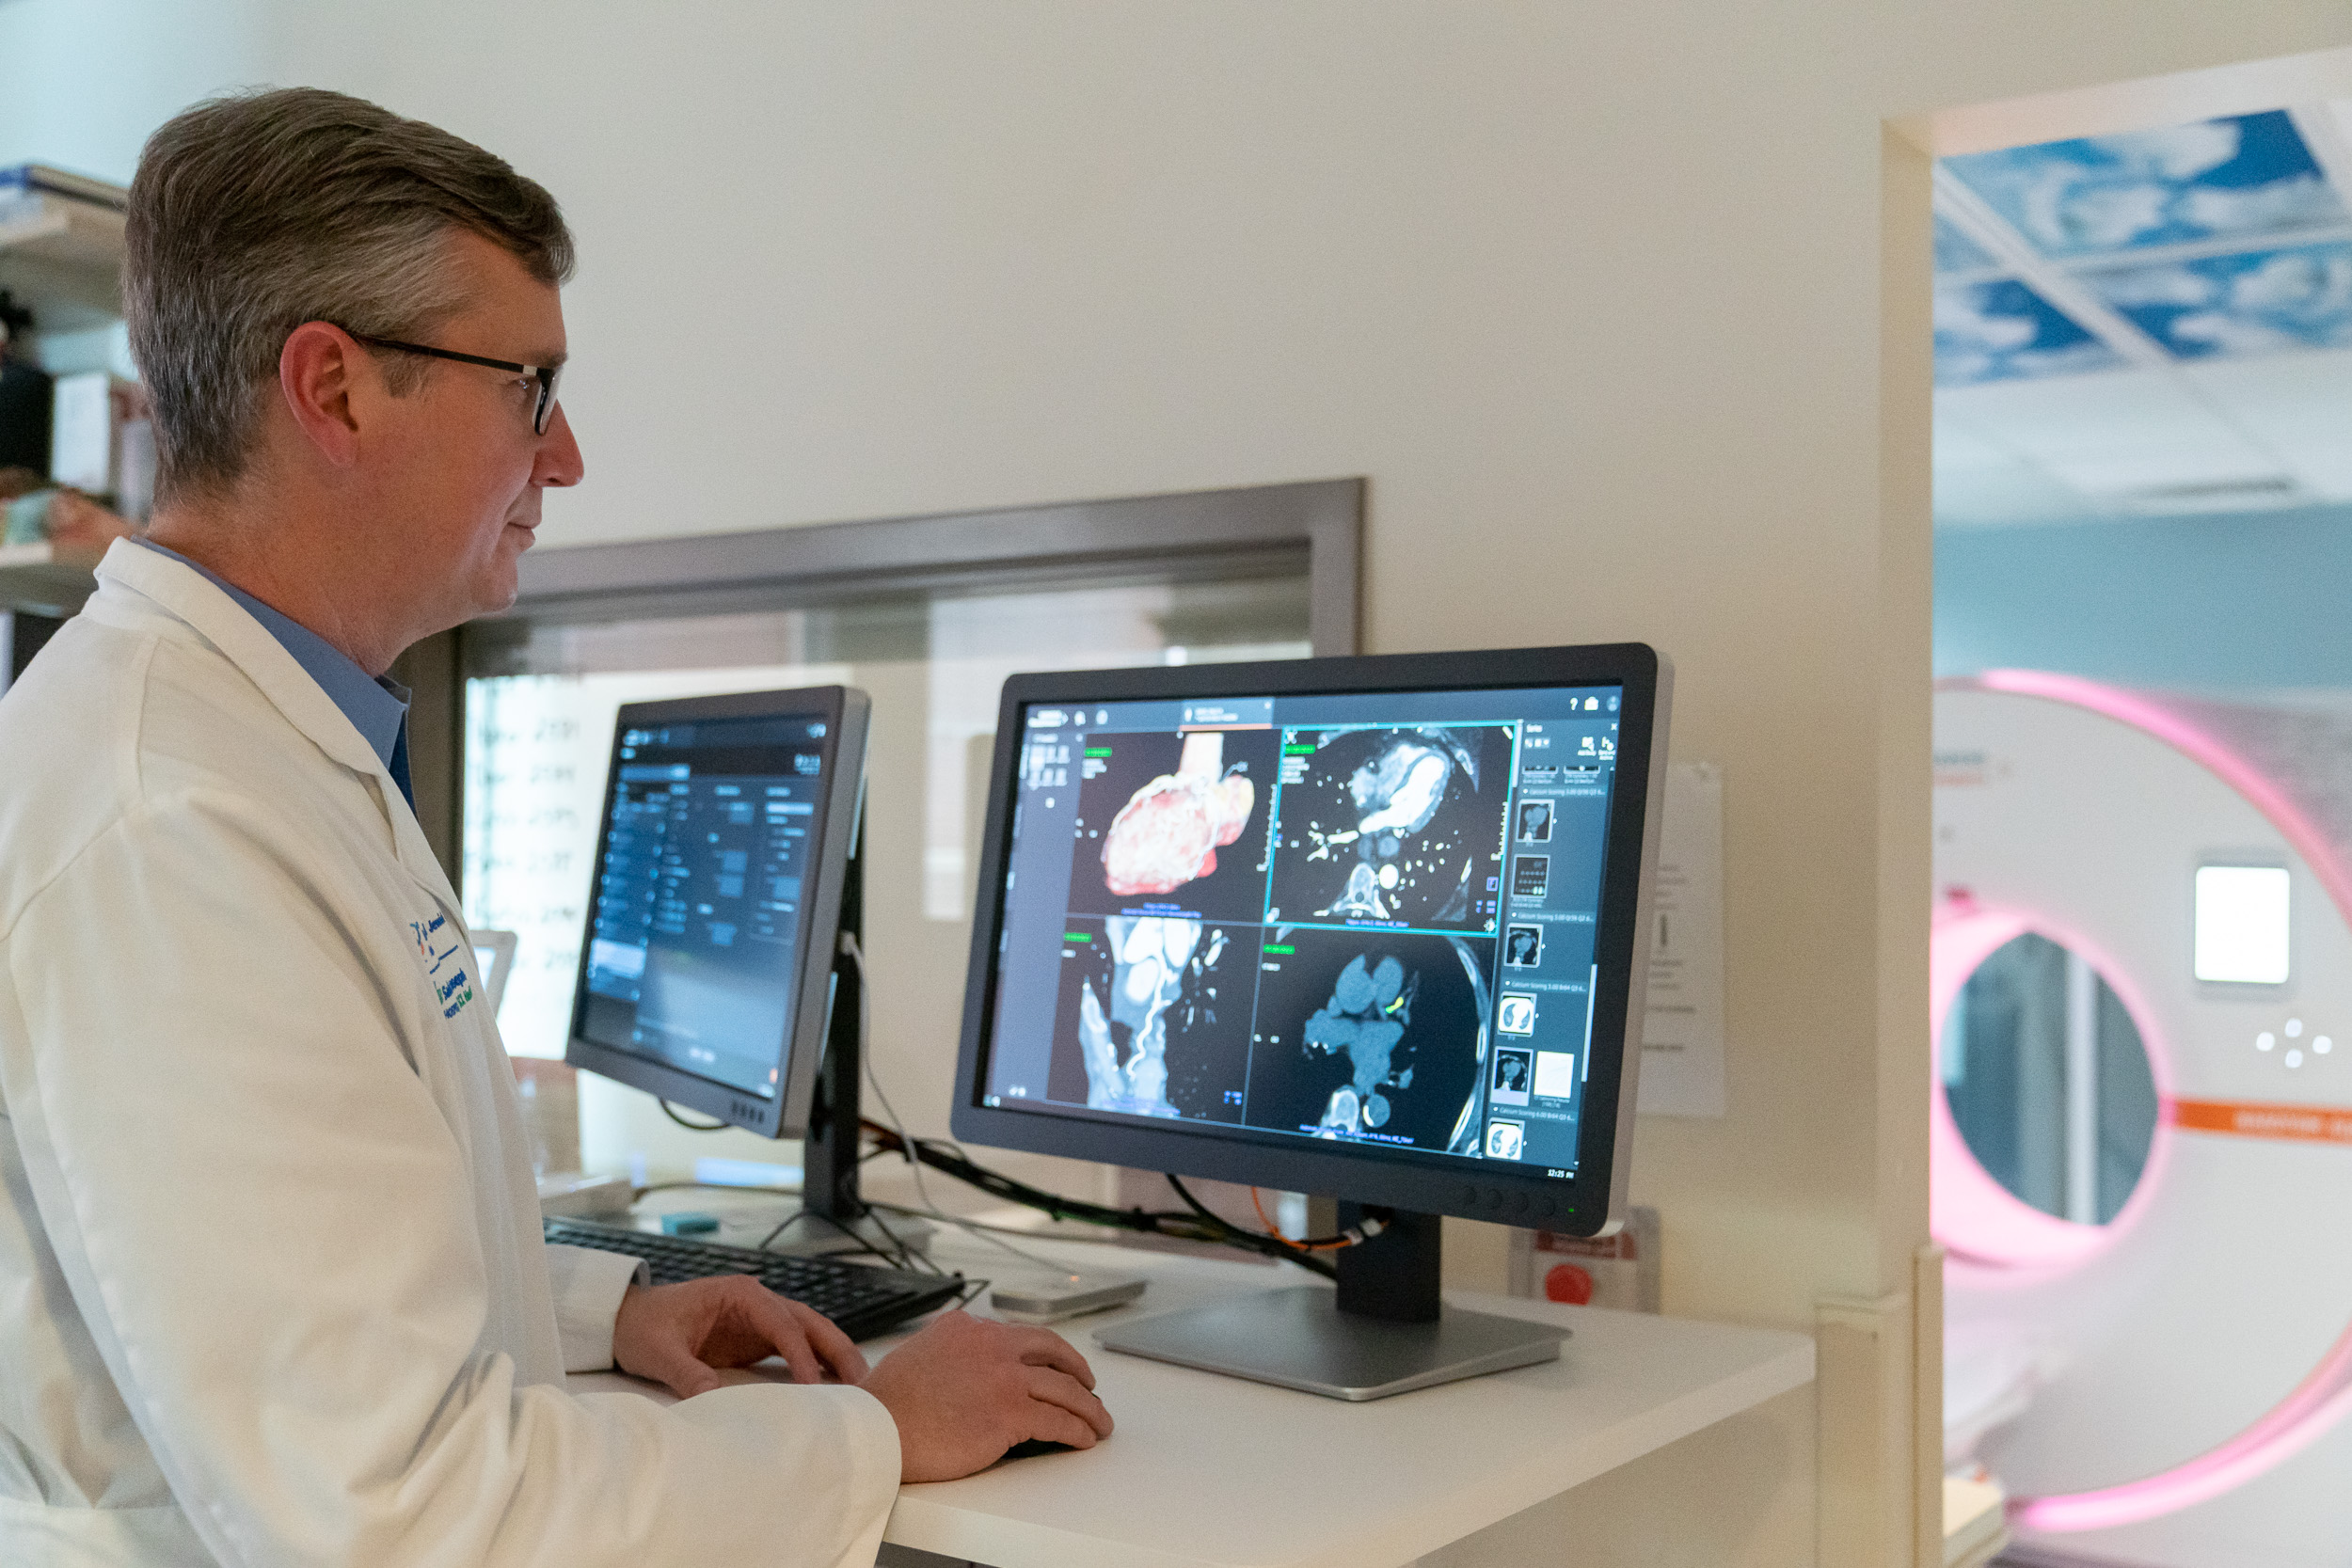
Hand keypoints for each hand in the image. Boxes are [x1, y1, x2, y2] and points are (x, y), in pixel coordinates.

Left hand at [612, 1276, 868, 1397]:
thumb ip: (685, 1372)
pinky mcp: (755, 1338)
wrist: (625, 1321)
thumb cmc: (642, 1327)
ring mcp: (758, 1319)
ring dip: (832, 1356)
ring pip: (808, 1333)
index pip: (781, 1322)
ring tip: (859, 1386)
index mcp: (738, 1294)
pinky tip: (830, 1386)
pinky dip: (815, 1364)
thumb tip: (711, 1398)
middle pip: (808, 1322)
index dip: (800, 1354)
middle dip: (836, 1349)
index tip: (813, 1385)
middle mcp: (755, 1301)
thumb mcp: (658, 1351)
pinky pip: (794, 1349)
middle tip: (863, 1380)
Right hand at [859, 1311, 1113, 1480]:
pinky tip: (1084, 1438)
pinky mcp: (1010, 1413)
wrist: (876, 1429)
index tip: (1051, 1364)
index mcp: (968, 1329)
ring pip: (1063, 1388)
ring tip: (1099, 1421)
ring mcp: (1003, 1378)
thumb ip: (948, 1352)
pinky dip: (1078, 1429)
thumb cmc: (886, 1403)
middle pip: (1051, 1351)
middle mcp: (991, 1345)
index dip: (1042, 1353)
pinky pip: (1058, 1420)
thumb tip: (961, 1368)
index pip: (1018, 1335)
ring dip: (1089, 1406)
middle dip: (1076, 1368)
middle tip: (1088, 1383)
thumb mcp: (917, 1353)